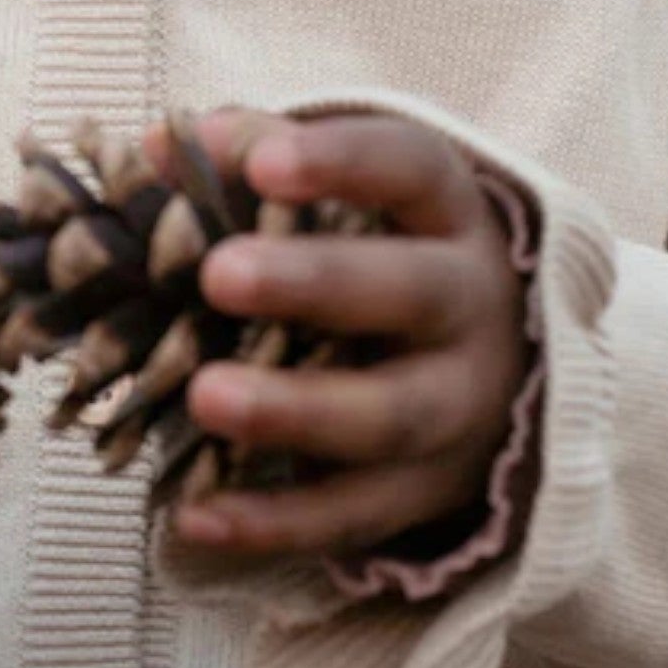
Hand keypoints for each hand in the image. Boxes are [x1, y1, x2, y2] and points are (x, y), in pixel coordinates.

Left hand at [144, 109, 530, 562]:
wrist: (504, 372)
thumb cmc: (391, 258)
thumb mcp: (353, 198)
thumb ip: (259, 157)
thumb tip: (163, 145)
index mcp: (447, 215)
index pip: (409, 168)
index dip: (341, 161)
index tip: (264, 160)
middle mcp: (471, 306)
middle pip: (409, 291)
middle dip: (315, 282)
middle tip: (219, 274)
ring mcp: (460, 406)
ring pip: (388, 415)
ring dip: (293, 410)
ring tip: (204, 397)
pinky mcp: (430, 493)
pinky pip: (352, 514)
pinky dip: (272, 522)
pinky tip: (192, 515)